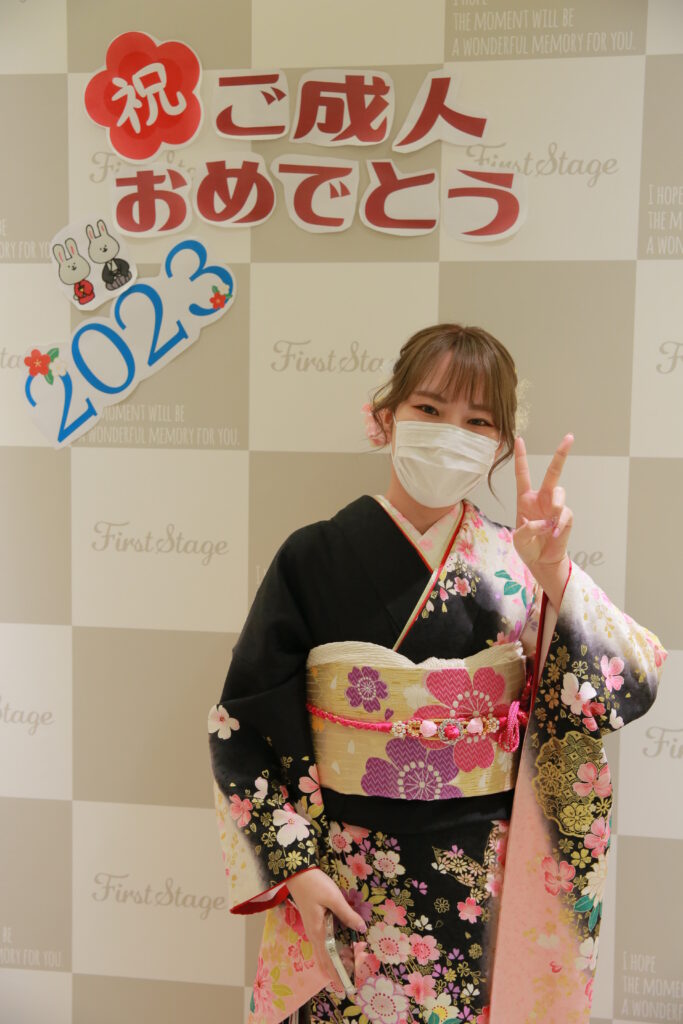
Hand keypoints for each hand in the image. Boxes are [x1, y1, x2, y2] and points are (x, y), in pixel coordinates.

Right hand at [286, 867, 366, 983]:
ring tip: (344, 971)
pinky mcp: (314, 923)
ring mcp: (313, 930)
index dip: (339, 971)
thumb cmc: (314, 885)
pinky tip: (336, 953)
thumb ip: (347, 914)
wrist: (296, 874)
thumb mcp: (333, 897)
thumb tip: (361, 928)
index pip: (330, 959)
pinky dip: (330, 952)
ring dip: (334, 962)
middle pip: (326, 959)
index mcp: (319, 932)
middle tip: (348, 980)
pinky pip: (323, 944)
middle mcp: (314, 935)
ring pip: (323, 953)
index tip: (347, 982)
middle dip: (337, 970)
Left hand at [512, 434, 573, 578]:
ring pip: (560, 492)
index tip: (519, 439)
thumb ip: (527, 529)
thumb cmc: (527, 547)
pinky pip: (565, 515)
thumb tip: (544, 522)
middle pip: (553, 472)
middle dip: (561, 454)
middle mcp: (542, 498)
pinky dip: (558, 526)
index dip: (521, 457)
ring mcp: (556, 507)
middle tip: (570, 437)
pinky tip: (553, 535)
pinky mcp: (566, 517)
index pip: (523, 474)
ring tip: (550, 522)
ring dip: (555, 505)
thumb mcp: (519, 539)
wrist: (541, 562)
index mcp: (526, 499)